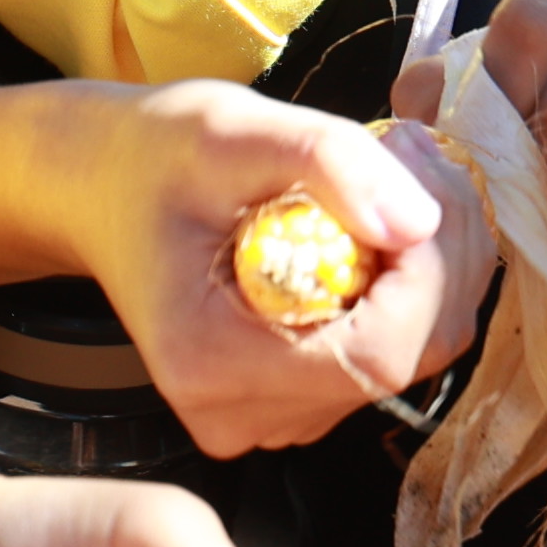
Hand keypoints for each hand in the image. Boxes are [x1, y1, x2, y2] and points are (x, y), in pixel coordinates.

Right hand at [75, 81, 487, 452]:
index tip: (416, 179)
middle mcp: (241, 415)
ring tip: (394, 174)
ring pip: (414, 352)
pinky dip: (410, 281)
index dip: (425, 273)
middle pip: (408, 356)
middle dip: (439, 252)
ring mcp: (271, 417)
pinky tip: (379, 218)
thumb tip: (420, 222)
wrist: (107, 187)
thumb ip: (328, 162)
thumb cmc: (157, 155)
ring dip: (432, 259)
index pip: (376, 355)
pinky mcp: (295, 400)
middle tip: (413, 156)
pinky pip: (391, 348)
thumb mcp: (232, 129)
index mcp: (212, 363)